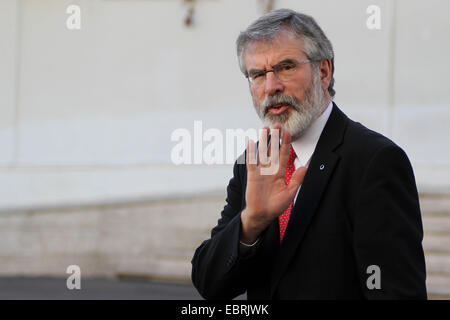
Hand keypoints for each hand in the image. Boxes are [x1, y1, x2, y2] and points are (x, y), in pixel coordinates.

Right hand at [240, 124, 306, 243]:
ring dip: (263, 141)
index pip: (283, 155)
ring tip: (265, 129)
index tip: (287, 132)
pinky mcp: (252, 176)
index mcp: (279, 172)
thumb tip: (305, 167)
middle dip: (275, 138)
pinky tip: (251, 143)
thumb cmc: (276, 205)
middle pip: (272, 150)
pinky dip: (251, 153)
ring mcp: (260, 171)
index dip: (285, 144)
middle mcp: (270, 169)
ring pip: (262, 153)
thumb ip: (296, 180)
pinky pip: (251, 162)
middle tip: (277, 124)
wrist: (262, 214)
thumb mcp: (289, 193)